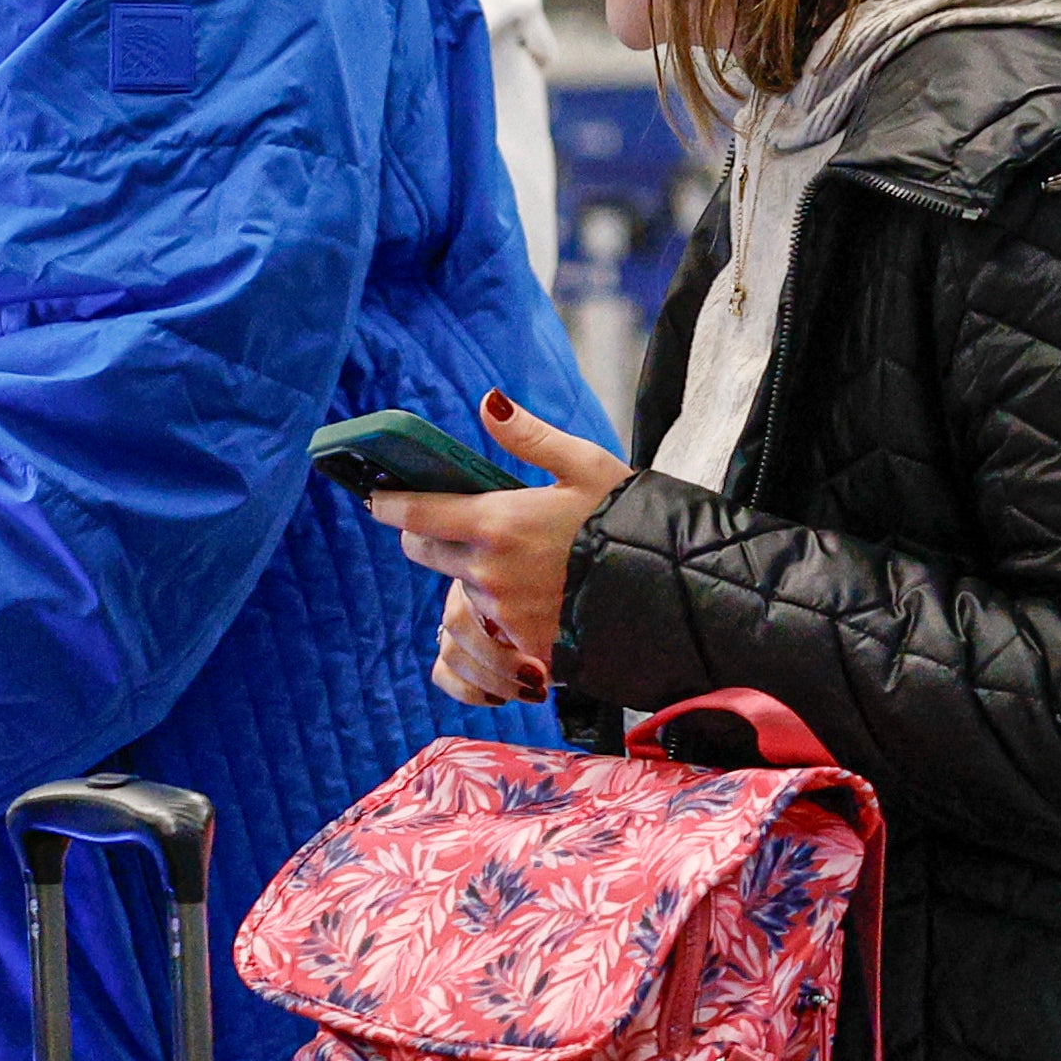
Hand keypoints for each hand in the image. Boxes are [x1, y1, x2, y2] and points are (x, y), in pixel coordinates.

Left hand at [369, 391, 628, 708]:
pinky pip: (476, 656)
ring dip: (465, 590)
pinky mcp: (524, 658)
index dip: (389, 503)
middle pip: (424, 554)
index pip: (414, 514)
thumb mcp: (588, 466)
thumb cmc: (634, 522)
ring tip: (503, 579)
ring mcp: (504, 621)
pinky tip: (503, 630)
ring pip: (451, 603)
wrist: (683, 593)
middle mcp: (490, 575)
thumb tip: (488, 402)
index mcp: (498, 522)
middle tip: (456, 529)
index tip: (377, 496)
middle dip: (429, 538)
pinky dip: (479, 647)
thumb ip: (530, 437)